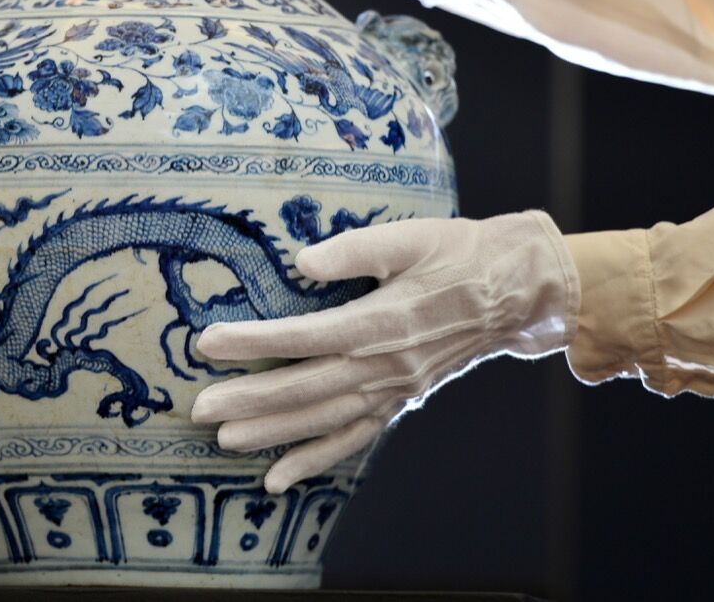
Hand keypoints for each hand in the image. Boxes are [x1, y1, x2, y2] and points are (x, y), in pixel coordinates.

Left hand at [190, 211, 580, 493]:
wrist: (513, 290)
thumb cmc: (457, 254)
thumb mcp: (410, 237)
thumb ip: (355, 249)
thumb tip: (301, 262)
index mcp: (382, 320)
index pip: (305, 335)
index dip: (254, 342)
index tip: (208, 343)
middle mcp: (384, 365)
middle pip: (306, 388)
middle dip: (250, 399)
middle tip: (199, 407)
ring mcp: (394, 390)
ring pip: (324, 419)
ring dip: (273, 434)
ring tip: (224, 440)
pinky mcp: (400, 401)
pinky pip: (354, 438)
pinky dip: (315, 460)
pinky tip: (278, 477)